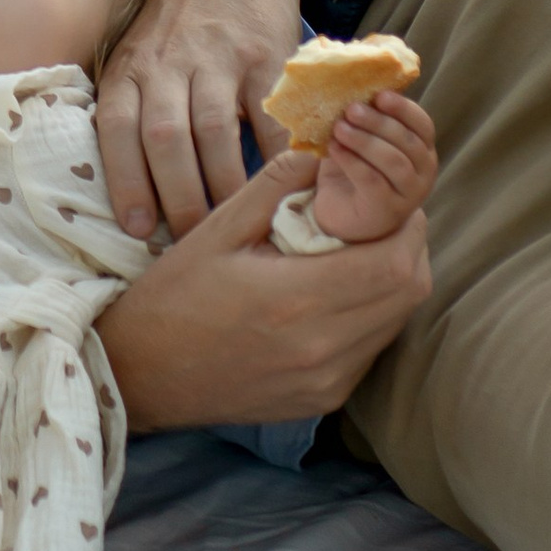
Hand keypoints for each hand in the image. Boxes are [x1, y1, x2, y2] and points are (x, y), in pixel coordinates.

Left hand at [96, 0, 303, 238]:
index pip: (115, 128)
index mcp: (129, 69)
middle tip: (192, 244)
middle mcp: (166, 63)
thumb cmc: (179, 27)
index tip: (137, 228)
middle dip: (177, 199)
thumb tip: (134, 197)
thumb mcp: (139, 58)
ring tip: (234, 225)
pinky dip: (274, 155)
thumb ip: (134, 112)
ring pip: (212, 131)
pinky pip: (268, 115)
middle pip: (164, 138)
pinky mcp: (264, 55)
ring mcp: (216, 58)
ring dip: (222, 186)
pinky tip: (280, 185)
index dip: (124, 181)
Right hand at [99, 153, 429, 432]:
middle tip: (378, 218)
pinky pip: (371, 347)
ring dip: (391, 279)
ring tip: (356, 251)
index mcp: (296, 298)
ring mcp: (327, 380)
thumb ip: (278, 184)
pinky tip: (336, 293)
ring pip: (396, 320)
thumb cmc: (174, 295)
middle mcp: (322, 347)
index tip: (385, 197)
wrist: (141, 374)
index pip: (392, 259)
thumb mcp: (218, 227)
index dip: (404, 223)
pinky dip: (370, 313)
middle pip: (408, 290)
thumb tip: (328, 151)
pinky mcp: (324, 399)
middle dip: (406, 245)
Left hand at [308, 91, 437, 244]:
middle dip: (378, 122)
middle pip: (407, 141)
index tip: (380, 95)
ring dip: (364, 140)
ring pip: (393, 161)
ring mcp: (408, 195)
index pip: (423, 125)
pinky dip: (352, 160)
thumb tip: (349, 85)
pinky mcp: (386, 210)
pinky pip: (372, 180)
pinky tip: (334, 148)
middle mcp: (423, 173)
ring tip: (339, 127)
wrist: (341, 214)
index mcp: (421, 150)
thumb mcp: (362, 138)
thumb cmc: (355, 169)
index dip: (404, 108)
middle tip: (351, 109)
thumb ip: (364, 117)